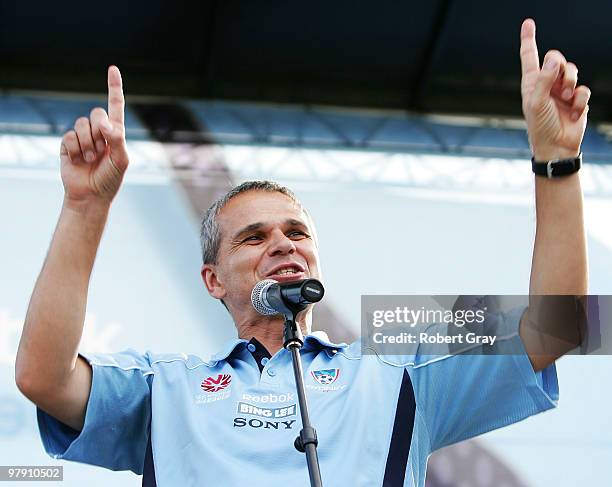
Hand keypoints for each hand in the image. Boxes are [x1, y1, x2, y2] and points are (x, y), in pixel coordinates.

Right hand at [60, 66, 128, 206]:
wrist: (91, 196)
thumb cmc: (111, 179)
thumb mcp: (122, 160)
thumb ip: (117, 139)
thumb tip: (105, 123)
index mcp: (116, 133)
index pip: (115, 106)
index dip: (114, 87)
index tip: (113, 69)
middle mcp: (99, 131)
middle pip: (97, 113)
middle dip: (100, 130)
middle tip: (102, 150)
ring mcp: (83, 137)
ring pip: (82, 124)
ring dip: (88, 143)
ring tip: (92, 159)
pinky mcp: (68, 145)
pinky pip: (69, 136)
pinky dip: (76, 149)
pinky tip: (79, 161)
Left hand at [520, 18, 590, 160]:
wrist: (556, 147)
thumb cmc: (540, 127)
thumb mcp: (536, 103)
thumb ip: (544, 80)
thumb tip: (553, 60)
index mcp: (531, 83)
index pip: (529, 57)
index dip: (528, 40)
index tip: (528, 23)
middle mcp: (546, 84)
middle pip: (557, 58)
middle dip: (561, 68)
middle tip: (560, 86)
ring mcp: (562, 91)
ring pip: (572, 71)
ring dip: (571, 84)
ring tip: (566, 99)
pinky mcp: (576, 99)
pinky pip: (584, 89)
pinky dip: (580, 100)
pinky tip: (574, 113)